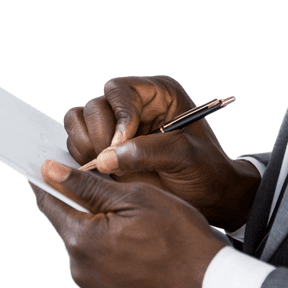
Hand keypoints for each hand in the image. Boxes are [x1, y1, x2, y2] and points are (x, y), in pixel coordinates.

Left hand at [34, 160, 227, 287]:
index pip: (48, 203)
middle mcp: (79, 271)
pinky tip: (145, 258)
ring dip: (104, 239)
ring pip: (89, 253)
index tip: (54, 170)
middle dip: (90, 212)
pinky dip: (117, 263)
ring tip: (143, 235)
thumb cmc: (179, 236)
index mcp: (81, 240)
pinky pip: (104, 276)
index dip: (50, 182)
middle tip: (127, 204)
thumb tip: (49, 171)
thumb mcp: (136, 197)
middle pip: (72, 228)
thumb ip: (87, 185)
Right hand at [63, 75, 259, 230]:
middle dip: (99, 135)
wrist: (209, 197)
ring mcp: (116, 127)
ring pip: (79, 122)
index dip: (118, 115)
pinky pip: (77, 143)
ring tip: (107, 169)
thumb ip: (147, 152)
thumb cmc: (205, 171)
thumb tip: (105, 158)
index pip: (120, 90)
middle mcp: (134, 106)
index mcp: (158, 95)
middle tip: (110, 162)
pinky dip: (81, 158)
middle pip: (95, 107)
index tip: (121, 143)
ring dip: (86, 146)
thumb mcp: (185, 157)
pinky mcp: (105, 148)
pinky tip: (101, 174)